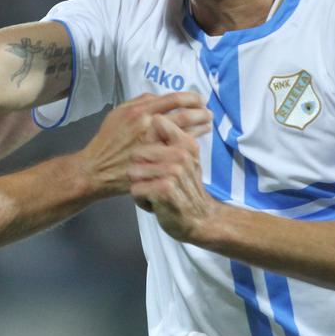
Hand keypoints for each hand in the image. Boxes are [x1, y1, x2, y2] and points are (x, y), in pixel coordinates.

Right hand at [79, 92, 210, 197]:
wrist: (96, 169)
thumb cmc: (107, 141)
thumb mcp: (117, 114)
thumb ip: (138, 103)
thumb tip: (159, 97)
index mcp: (139, 111)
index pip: (173, 99)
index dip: (191, 98)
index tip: (200, 99)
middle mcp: (148, 125)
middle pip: (184, 114)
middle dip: (201, 112)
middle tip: (209, 113)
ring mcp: (154, 144)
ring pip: (185, 132)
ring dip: (200, 128)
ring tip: (208, 125)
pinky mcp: (156, 160)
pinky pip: (179, 150)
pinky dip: (190, 145)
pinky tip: (196, 143)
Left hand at [129, 114, 216, 241]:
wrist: (200, 220)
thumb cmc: (186, 189)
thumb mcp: (186, 159)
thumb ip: (172, 139)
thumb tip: (157, 116)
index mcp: (185, 142)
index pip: (157, 123)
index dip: (148, 140)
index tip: (155, 156)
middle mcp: (180, 154)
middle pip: (137, 153)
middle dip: (141, 171)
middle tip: (157, 182)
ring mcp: (173, 171)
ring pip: (133, 172)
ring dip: (141, 187)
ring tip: (156, 192)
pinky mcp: (164, 189)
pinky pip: (136, 190)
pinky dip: (142, 200)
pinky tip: (156, 204)